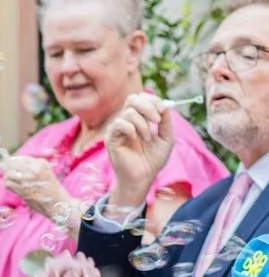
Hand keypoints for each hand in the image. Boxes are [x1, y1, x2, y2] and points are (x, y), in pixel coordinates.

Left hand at [0, 156, 77, 226]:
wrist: (59, 204)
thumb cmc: (53, 189)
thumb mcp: (46, 172)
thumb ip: (33, 167)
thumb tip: (15, 163)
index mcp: (41, 163)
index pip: (20, 158)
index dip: (13, 161)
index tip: (9, 163)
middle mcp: (34, 169)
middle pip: (12, 164)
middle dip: (7, 167)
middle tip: (5, 169)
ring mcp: (28, 180)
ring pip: (8, 173)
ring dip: (6, 175)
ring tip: (8, 177)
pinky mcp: (24, 190)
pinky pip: (9, 183)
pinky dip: (7, 183)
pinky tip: (10, 184)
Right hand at [106, 92, 174, 211]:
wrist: (143, 177)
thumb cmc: (153, 160)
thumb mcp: (166, 138)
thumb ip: (166, 121)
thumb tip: (165, 106)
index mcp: (139, 119)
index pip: (142, 99)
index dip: (153, 100)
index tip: (163, 111)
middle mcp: (127, 121)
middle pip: (132, 99)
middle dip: (147, 106)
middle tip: (156, 120)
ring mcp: (118, 129)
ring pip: (128, 112)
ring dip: (142, 124)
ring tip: (148, 138)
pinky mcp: (110, 138)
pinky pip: (119, 124)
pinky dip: (131, 129)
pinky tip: (136, 139)